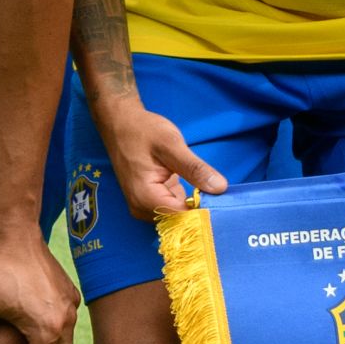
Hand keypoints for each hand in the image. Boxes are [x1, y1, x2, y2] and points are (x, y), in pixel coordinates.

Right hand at [91, 95, 223, 221]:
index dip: (205, 212)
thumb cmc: (142, 131)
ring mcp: (144, 207)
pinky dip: (187, 202)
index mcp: (145, 197)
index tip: (224, 202)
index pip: (183, 219)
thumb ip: (194, 168)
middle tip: (221, 194)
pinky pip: (173, 209)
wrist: (120, 123)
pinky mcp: (150, 202)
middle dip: (201, 210)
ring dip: (195, 206)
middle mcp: (142, 209)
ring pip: (178, 216)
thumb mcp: (171, 145)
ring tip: (210, 190)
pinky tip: (197, 190)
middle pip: (180, 221)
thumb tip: (220, 188)